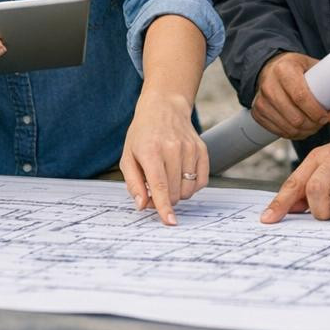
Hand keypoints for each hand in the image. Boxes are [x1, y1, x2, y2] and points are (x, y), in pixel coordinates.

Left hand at [120, 90, 207, 225]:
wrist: (164, 108)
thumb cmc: (142, 135)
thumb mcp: (128, 156)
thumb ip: (133, 183)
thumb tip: (142, 205)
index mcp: (151, 151)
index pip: (160, 185)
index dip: (164, 206)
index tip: (170, 222)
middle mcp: (173, 149)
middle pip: (174, 192)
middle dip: (165, 199)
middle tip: (156, 190)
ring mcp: (190, 149)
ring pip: (188, 189)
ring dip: (178, 193)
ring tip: (168, 179)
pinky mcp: (202, 150)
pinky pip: (201, 181)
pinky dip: (191, 186)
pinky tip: (180, 176)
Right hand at [251, 51, 329, 139]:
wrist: (272, 68)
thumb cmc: (298, 69)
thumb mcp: (316, 72)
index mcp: (284, 69)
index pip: (300, 96)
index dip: (316, 111)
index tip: (325, 117)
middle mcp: (269, 84)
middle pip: (295, 117)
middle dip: (312, 125)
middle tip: (321, 122)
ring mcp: (261, 100)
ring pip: (288, 128)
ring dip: (304, 131)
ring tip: (313, 125)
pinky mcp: (257, 112)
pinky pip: (279, 132)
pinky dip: (293, 134)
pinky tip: (300, 127)